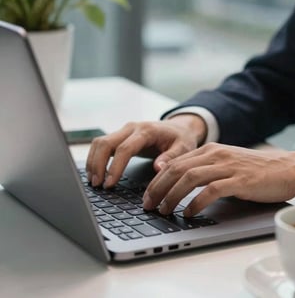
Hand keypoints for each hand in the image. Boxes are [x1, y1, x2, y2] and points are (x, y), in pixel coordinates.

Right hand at [86, 114, 206, 187]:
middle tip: (97, 185)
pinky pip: (102, 144)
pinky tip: (95, 173)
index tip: (109, 184)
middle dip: (97, 164)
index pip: (124, 148)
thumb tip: (158, 168)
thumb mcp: (183, 148)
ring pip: (100, 142)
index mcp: (147, 131)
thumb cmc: (181, 139)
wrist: (179, 127)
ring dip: (93, 161)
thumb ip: (171, 158)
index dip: (114, 166)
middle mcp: (132, 127)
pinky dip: (95, 158)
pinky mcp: (120, 135)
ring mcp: (124, 130)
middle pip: (106, 143)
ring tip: (93, 182)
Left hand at [142, 143, 294, 216]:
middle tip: (149, 205)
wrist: (288, 168)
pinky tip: (189, 213)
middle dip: (159, 188)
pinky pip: (211, 190)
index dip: (157, 180)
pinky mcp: (240, 180)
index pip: (175, 163)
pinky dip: (196, 202)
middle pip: (177, 169)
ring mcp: (228, 166)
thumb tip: (180, 185)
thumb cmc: (256, 170)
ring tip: (165, 211)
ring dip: (173, 196)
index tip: (148, 196)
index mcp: (210, 150)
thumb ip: (205, 169)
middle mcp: (216, 154)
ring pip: (190, 178)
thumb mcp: (226, 164)